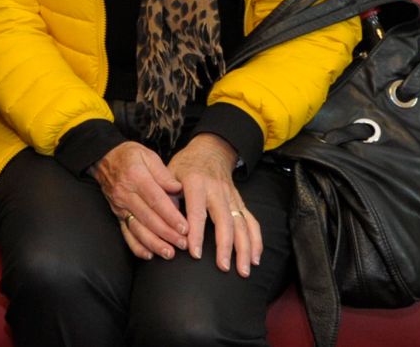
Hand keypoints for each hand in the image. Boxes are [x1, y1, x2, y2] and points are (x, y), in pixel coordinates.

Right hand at [92, 141, 190, 259]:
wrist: (103, 158)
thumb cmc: (130, 156)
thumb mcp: (148, 155)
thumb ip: (163, 173)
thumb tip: (178, 188)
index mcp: (136, 176)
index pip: (156, 199)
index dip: (171, 215)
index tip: (185, 227)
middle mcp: (126, 193)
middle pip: (148, 217)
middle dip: (167, 233)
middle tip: (183, 244)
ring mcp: (120, 206)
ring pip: (137, 228)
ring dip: (154, 243)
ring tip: (169, 253)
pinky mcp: (117, 214)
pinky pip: (125, 233)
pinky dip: (136, 246)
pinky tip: (149, 254)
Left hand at [163, 133, 260, 276]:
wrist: (210, 150)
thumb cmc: (185, 165)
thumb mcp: (169, 173)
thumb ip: (166, 195)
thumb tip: (163, 220)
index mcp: (196, 182)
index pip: (197, 211)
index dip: (197, 233)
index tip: (195, 253)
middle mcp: (216, 190)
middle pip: (224, 220)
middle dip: (225, 245)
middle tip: (222, 267)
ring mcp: (231, 196)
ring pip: (241, 223)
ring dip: (244, 248)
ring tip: (243, 270)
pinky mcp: (240, 202)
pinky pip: (251, 221)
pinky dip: (256, 240)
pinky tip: (255, 258)